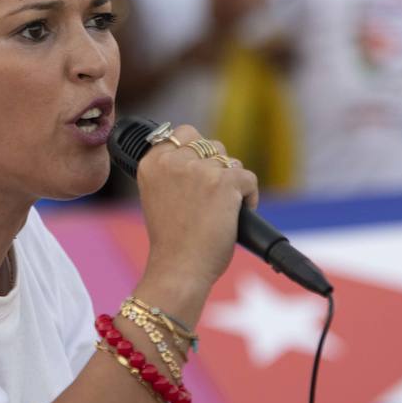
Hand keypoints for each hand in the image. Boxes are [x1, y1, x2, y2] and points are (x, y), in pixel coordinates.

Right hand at [136, 124, 257, 318]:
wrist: (179, 269)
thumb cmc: (171, 240)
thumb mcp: (157, 196)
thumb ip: (171, 172)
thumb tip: (201, 156)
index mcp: (151, 163)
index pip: (182, 133)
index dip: (196, 150)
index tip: (199, 171)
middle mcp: (173, 161)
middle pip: (210, 143)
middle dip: (217, 166)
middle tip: (213, 195)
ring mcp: (199, 170)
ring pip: (231, 161)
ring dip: (232, 182)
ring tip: (224, 208)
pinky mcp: (224, 182)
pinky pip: (248, 178)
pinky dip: (249, 197)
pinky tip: (237, 214)